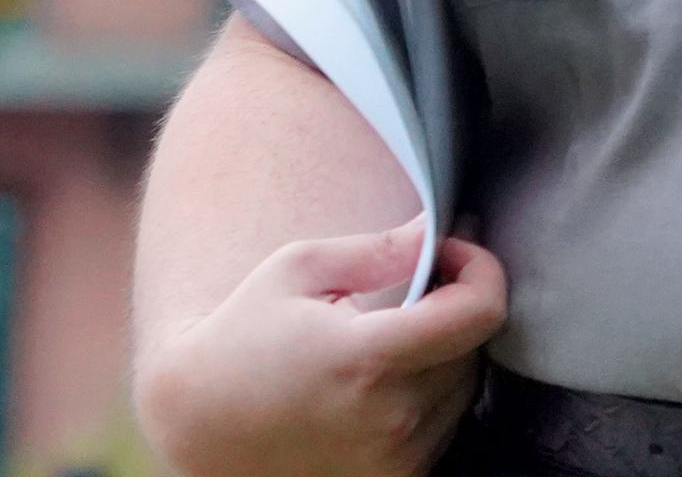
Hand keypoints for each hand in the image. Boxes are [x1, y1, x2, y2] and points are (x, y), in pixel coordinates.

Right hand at [133, 218, 507, 476]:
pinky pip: (444, 426)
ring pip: (463, 388)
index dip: (480, 268)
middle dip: (451, 306)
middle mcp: (388, 420)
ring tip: (381, 339)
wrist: (201, 426)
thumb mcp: (298, 269)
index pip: (480, 313)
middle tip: (409, 288)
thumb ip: (382, 249)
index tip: (448, 251)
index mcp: (367, 360)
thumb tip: (443, 228)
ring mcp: (393, 461)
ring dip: (441, 354)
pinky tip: (379, 382)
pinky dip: (428, 396)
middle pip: (471, 347)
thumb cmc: (245, 335)